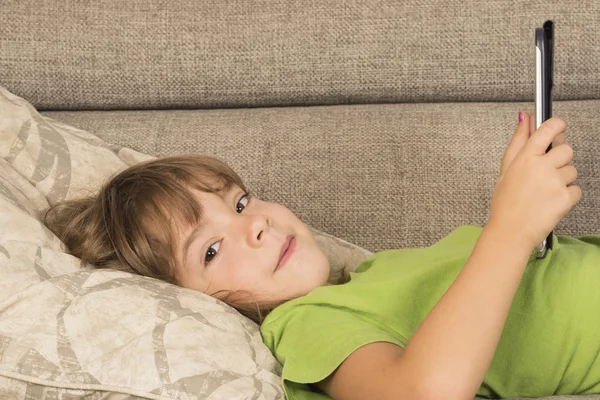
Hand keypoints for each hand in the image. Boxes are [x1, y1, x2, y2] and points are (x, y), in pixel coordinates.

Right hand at [488, 114, 581, 249]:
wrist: (510, 231)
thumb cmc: (505, 203)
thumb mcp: (506, 169)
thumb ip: (518, 141)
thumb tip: (524, 118)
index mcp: (526, 157)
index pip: (549, 129)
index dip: (557, 126)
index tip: (558, 129)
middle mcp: (542, 166)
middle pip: (566, 149)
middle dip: (560, 159)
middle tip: (546, 172)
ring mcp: (556, 182)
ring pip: (572, 170)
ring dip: (563, 179)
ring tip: (545, 191)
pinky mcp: (566, 198)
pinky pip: (577, 189)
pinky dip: (567, 195)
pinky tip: (551, 201)